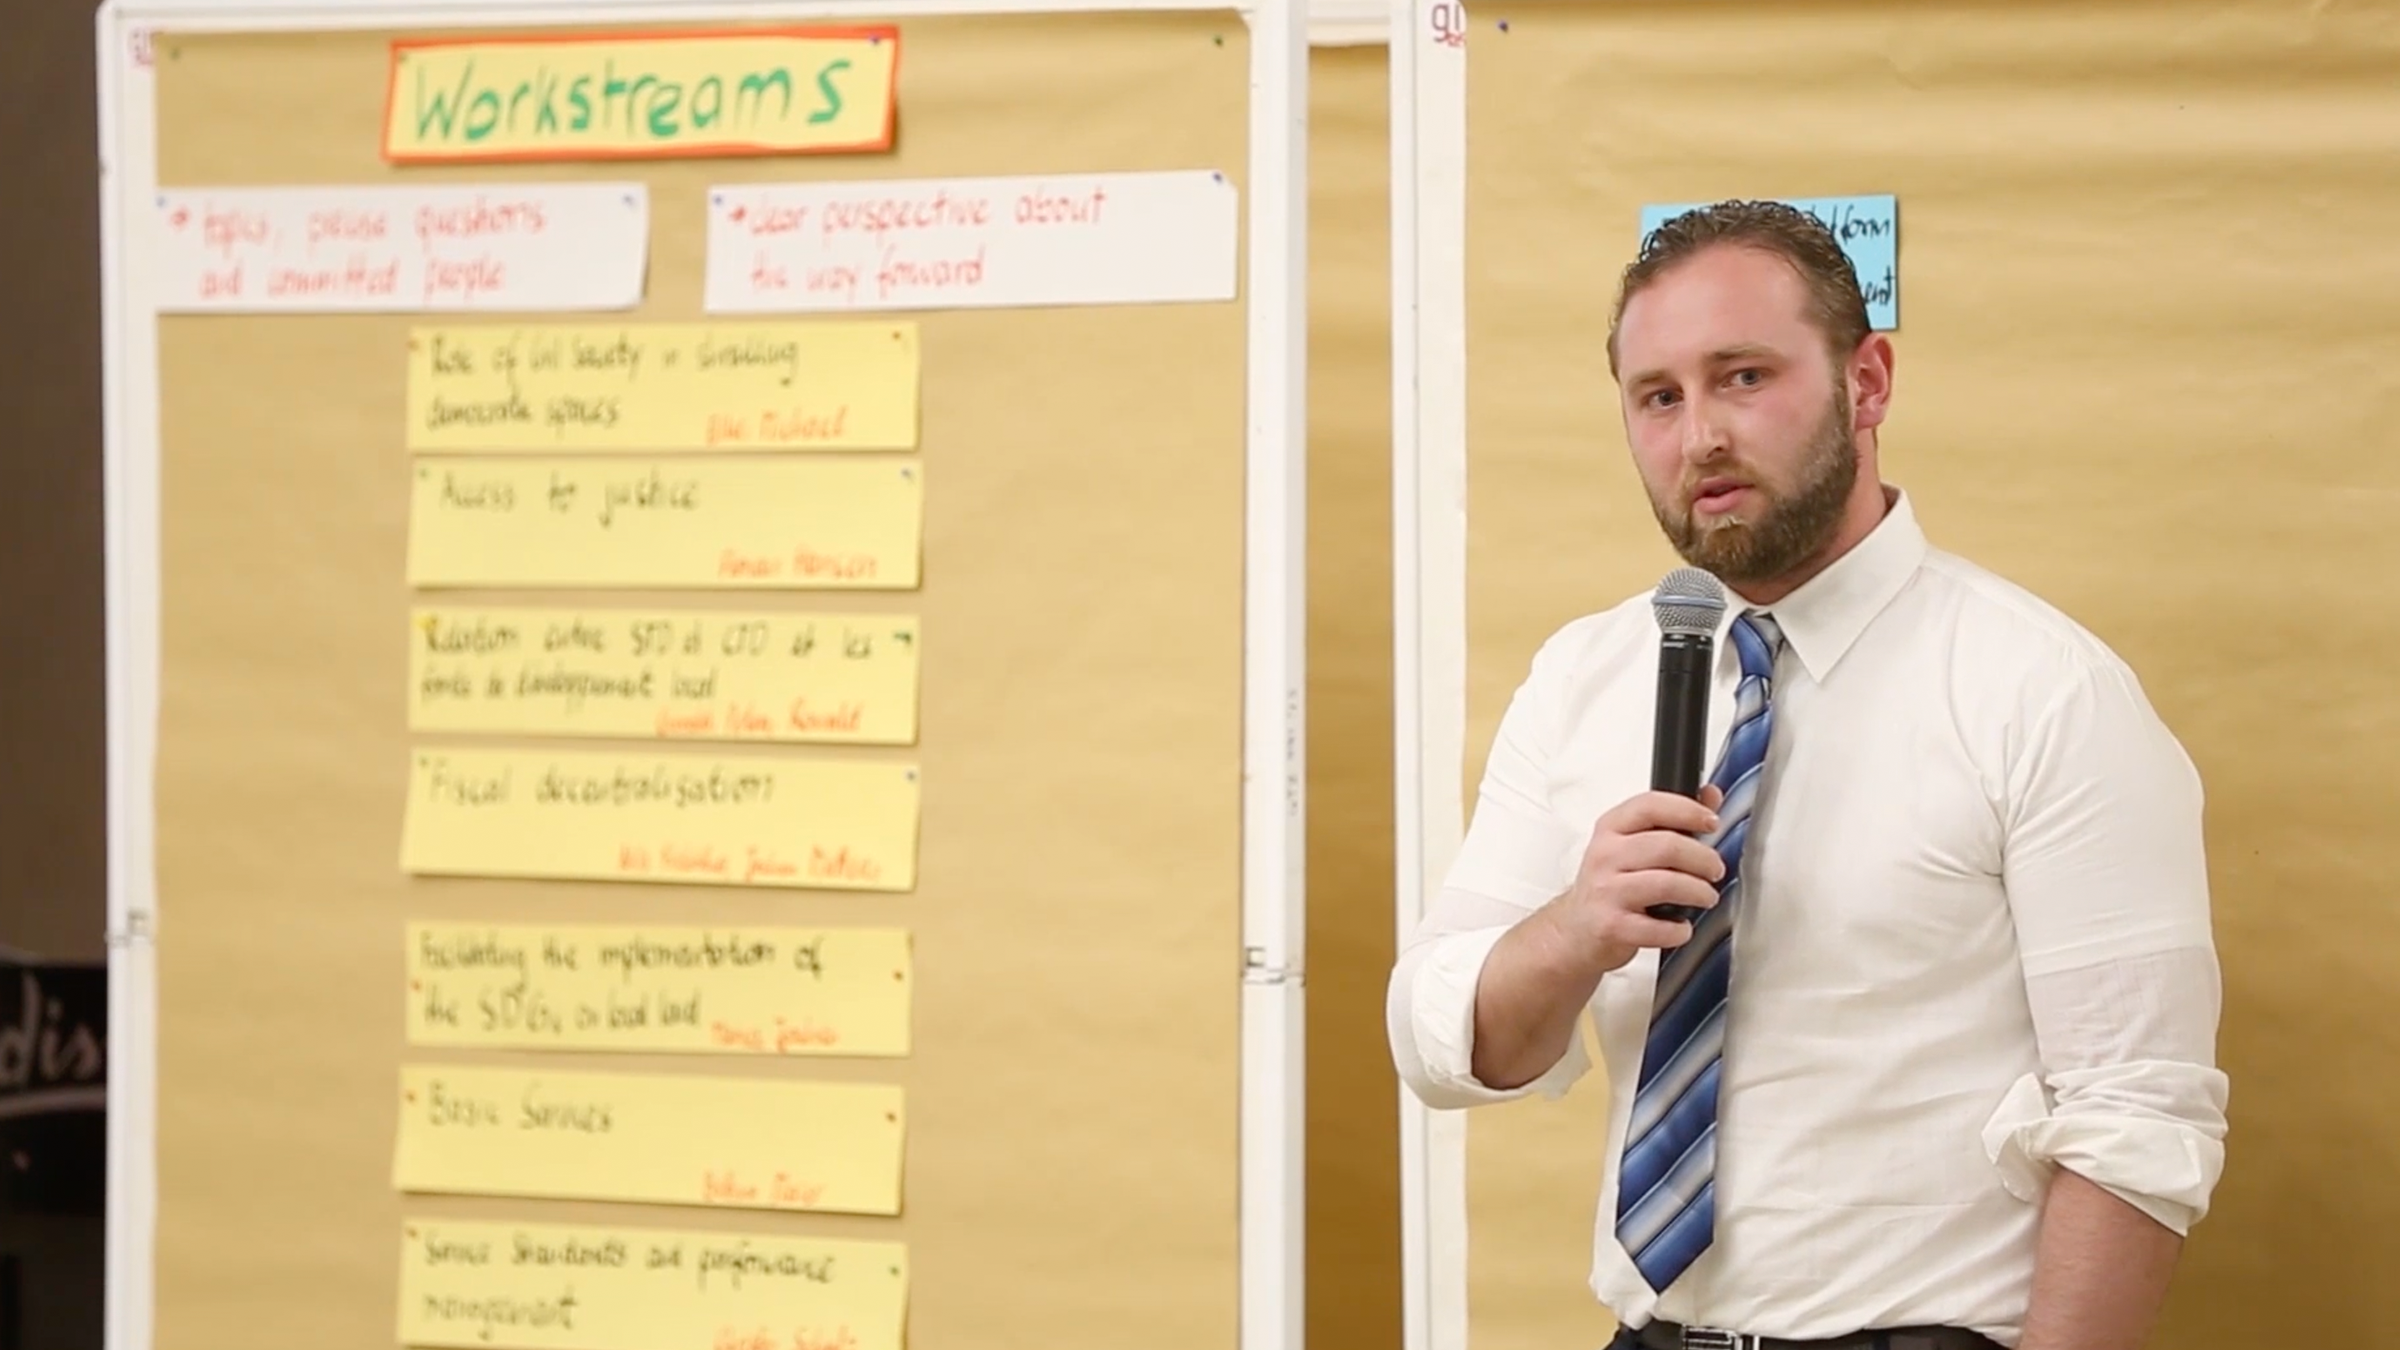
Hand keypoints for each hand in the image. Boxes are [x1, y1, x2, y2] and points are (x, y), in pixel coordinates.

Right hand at [1542, 787, 1726, 973]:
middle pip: (1667, 846)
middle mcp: (1605, 855)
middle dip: (1703, 859)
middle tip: (1715, 870)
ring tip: (1706, 897)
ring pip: (1667, 884)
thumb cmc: (1610, 883)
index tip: (1711, 822)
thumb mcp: (1632, 844)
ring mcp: (1606, 891)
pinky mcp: (1611, 926)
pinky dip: (1679, 929)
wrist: (1576, 928)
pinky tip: (1682, 926)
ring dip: (1699, 892)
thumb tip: (1710, 796)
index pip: (1651, 806)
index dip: (1688, 810)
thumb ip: (1672, 819)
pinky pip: (1657, 928)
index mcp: (1611, 828)